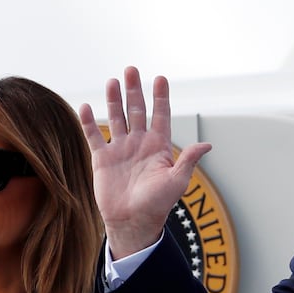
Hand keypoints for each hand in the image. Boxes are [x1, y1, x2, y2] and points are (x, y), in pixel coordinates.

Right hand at [78, 67, 210, 259]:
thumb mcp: (177, 182)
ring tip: (113, 81)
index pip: (160, 115)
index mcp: (158, 146)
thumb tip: (207, 145)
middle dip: (134, 90)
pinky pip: (94, 136)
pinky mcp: (102, 159)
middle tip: (131, 70)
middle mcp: (139, 143)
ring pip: (116, 118)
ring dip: (114, 100)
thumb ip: (189, 161)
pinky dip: (89, 121)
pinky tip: (86, 106)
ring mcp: (120, 149)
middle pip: (137, 110)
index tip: (160, 78)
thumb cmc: (157, 205)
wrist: (132, 222)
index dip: (160, 97)